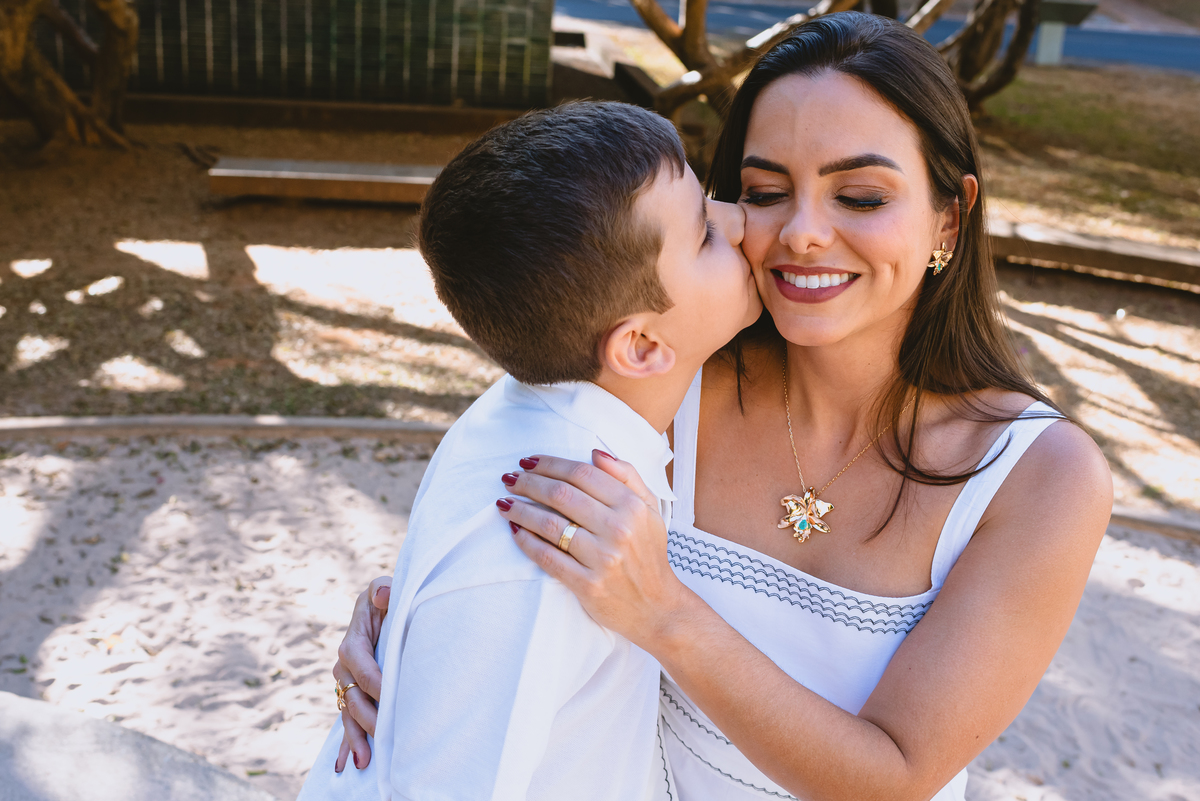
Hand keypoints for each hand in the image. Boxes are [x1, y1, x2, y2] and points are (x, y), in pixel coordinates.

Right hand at [333, 576, 390, 771]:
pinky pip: (348, 720)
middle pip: (351, 695)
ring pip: (348, 713)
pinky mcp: (354, 695)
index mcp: (353, 641)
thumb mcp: (383, 589)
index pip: (359, 664)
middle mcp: (346, 666)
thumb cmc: (387, 599)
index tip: (389, 695)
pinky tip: (346, 764)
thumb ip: (382, 589)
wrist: (385, 610)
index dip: (373, 680)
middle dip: (366, 716)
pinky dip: (346, 743)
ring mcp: (347, 683)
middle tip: (385, 734)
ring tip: (364, 761)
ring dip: (354, 737)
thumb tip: (383, 594)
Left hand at [496, 450, 690, 649]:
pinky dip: (526, 542)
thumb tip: (594, 453)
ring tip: (504, 503)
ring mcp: (602, 558)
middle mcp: (618, 529)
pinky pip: (548, 557)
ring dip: (520, 510)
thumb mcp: (650, 510)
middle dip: (529, 483)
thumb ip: (627, 476)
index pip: (582, 474)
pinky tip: (515, 531)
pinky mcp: (588, 584)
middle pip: (561, 494)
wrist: (657, 607)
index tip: (529, 462)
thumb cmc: (648, 554)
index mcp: (632, 506)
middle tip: (510, 479)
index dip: (550, 464)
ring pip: (550, 524)